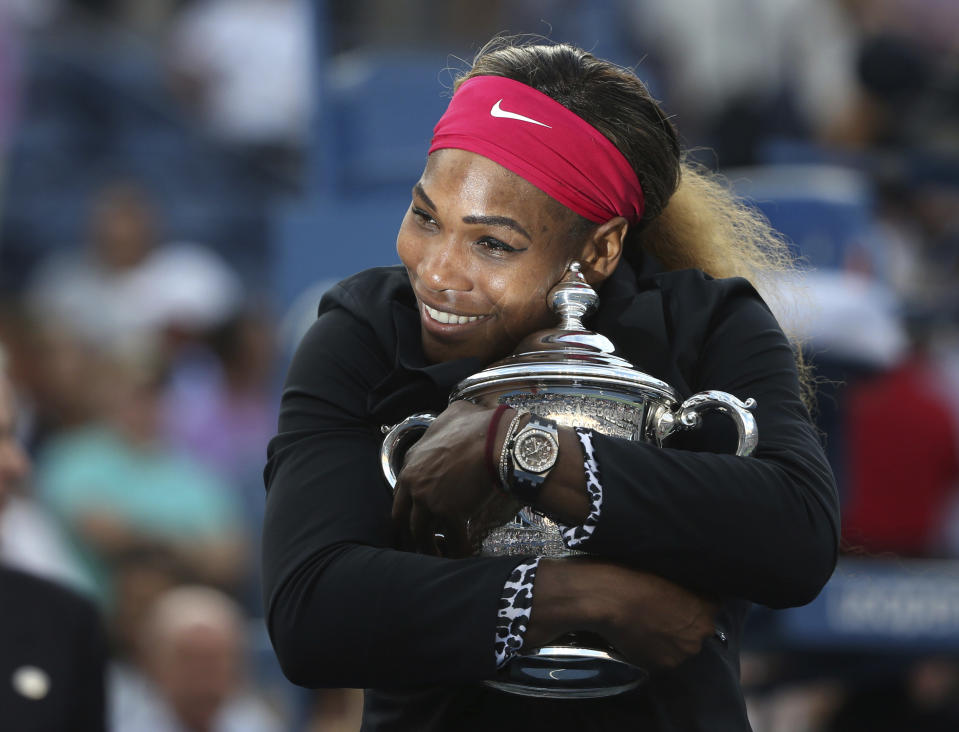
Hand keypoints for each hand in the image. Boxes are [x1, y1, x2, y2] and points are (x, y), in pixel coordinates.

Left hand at [391, 400, 505, 556]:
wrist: (497, 440)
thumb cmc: (478, 425)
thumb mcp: (453, 415)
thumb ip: (444, 423)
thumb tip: (452, 416)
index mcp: (411, 463)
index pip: (400, 492)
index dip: (407, 506)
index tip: (411, 516)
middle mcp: (414, 484)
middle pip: (402, 518)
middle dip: (406, 535)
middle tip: (412, 545)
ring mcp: (429, 501)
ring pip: (422, 535)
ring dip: (430, 548)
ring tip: (438, 555)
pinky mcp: (450, 515)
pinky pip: (453, 541)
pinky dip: (459, 551)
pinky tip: (465, 554)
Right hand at [599, 566, 718, 669]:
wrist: (610, 600)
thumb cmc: (638, 579)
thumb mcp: (671, 577)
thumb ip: (687, 593)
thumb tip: (686, 599)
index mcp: (707, 610)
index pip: (711, 607)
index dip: (695, 602)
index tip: (680, 599)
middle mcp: (700, 636)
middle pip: (698, 631)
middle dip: (685, 625)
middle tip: (662, 615)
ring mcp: (681, 655)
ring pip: (680, 648)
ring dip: (670, 641)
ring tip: (649, 629)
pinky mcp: (661, 667)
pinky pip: (662, 658)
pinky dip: (655, 651)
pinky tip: (641, 638)